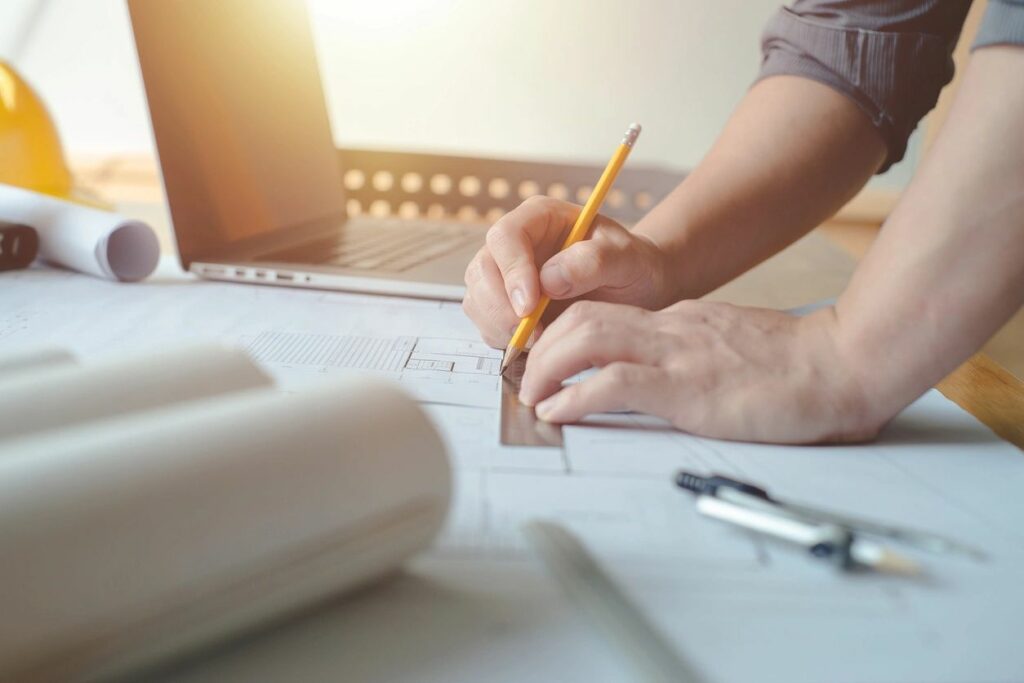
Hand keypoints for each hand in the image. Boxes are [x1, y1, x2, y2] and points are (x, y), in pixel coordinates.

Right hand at [462, 196, 672, 347]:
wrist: (636, 290)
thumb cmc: (632, 266)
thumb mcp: (627, 258)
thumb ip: (593, 262)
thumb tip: (549, 281)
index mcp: (539, 218)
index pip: (506, 237)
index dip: (512, 272)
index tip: (530, 306)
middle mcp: (514, 244)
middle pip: (481, 270)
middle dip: (501, 308)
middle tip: (533, 334)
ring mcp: (505, 275)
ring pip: (478, 300)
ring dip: (500, 327)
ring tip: (540, 340)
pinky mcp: (504, 305)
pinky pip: (486, 323)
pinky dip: (503, 339)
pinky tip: (535, 343)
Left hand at [518, 300, 880, 443]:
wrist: (841, 365)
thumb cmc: (796, 364)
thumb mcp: (731, 345)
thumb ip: (695, 350)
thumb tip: (665, 371)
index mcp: (680, 319)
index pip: (604, 314)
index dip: (563, 336)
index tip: (546, 360)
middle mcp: (670, 328)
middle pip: (582, 318)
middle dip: (541, 346)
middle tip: (526, 377)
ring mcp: (677, 354)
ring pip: (586, 339)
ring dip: (546, 367)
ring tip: (531, 396)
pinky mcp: (687, 389)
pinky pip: (613, 383)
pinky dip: (574, 397)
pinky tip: (557, 413)